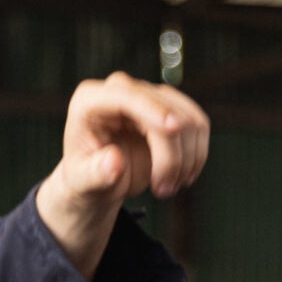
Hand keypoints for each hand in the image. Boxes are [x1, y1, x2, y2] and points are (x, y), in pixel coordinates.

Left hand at [34, 72, 209, 276]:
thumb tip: (115, 161)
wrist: (99, 180)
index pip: (125, 95)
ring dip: (186, 159)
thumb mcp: (82, 183)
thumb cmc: (85, 178)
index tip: (173, 129)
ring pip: (188, 120)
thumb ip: (94, 174)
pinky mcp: (171, 108)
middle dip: (171, 155)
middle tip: (163, 191)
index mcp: (89, 101)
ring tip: (168, 188)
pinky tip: (184, 177)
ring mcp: (149, 96)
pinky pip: (198, 125)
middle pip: (164, 112)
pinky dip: (197, 154)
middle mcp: (121, 90)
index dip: (152, 108)